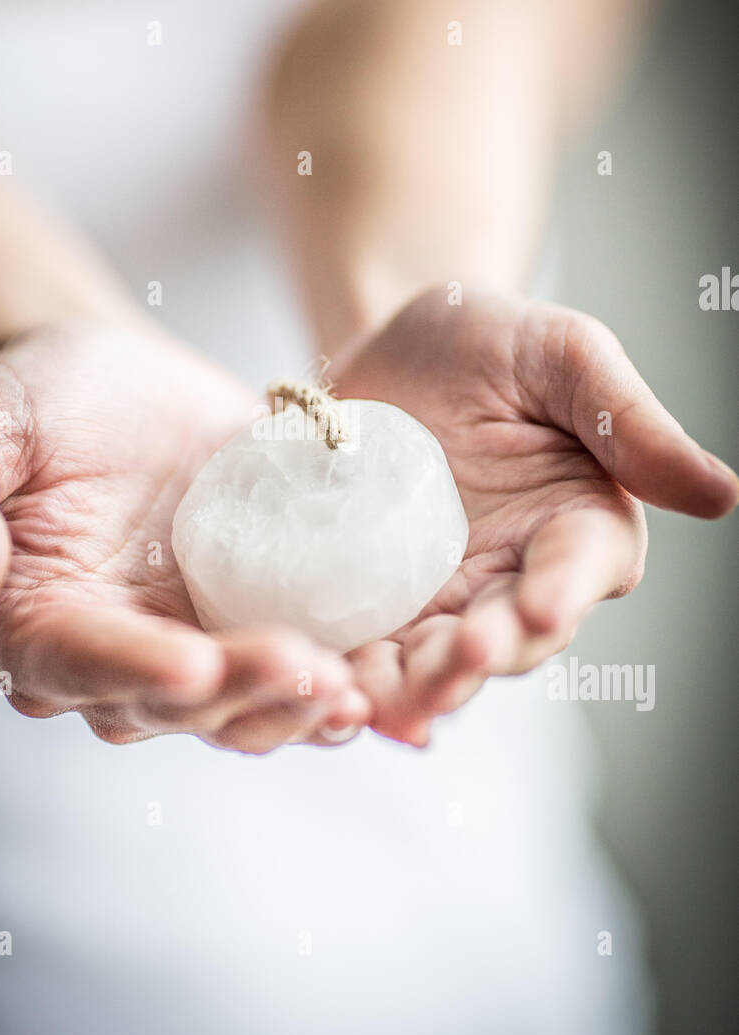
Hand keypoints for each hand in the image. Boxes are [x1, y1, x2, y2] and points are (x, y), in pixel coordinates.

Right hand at [0, 321, 369, 752]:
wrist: (119, 379)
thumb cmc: (35, 397)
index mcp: (37, 620)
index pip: (76, 664)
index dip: (133, 669)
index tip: (192, 662)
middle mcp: (115, 652)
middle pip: (172, 703)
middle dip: (238, 692)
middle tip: (304, 668)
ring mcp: (191, 642)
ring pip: (239, 708)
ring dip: (293, 708)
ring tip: (350, 690)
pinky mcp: (254, 620)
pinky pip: (293, 670)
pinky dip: (334, 686)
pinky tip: (382, 688)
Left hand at [335, 289, 738, 744]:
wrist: (384, 348)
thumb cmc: (487, 339)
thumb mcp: (561, 355)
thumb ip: (628, 421)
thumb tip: (722, 495)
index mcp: (580, 521)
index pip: (583, 568)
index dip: (564, 592)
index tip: (540, 608)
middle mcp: (518, 573)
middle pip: (514, 635)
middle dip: (486, 655)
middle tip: (456, 659)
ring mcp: (446, 597)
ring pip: (440, 662)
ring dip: (418, 685)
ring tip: (386, 695)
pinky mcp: (383, 604)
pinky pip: (374, 652)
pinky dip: (358, 678)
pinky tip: (335, 694)